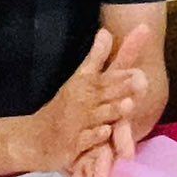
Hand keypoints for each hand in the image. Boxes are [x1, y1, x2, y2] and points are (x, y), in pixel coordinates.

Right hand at [18, 26, 148, 176]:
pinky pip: (85, 141)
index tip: (140, 68)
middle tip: (142, 81)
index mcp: (87, 84)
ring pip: (98, 117)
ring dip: (112, 111)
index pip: (109, 75)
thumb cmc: (64, 107)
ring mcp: (78, 124)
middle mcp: (83, 102)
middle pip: (105, 94)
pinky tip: (105, 131)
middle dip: (122, 88)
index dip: (125, 72)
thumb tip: (106, 30)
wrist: (34, 138)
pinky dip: (94, 137)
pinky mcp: (72, 145)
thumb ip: (96, 57)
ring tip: (128, 105)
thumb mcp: (79, 80)